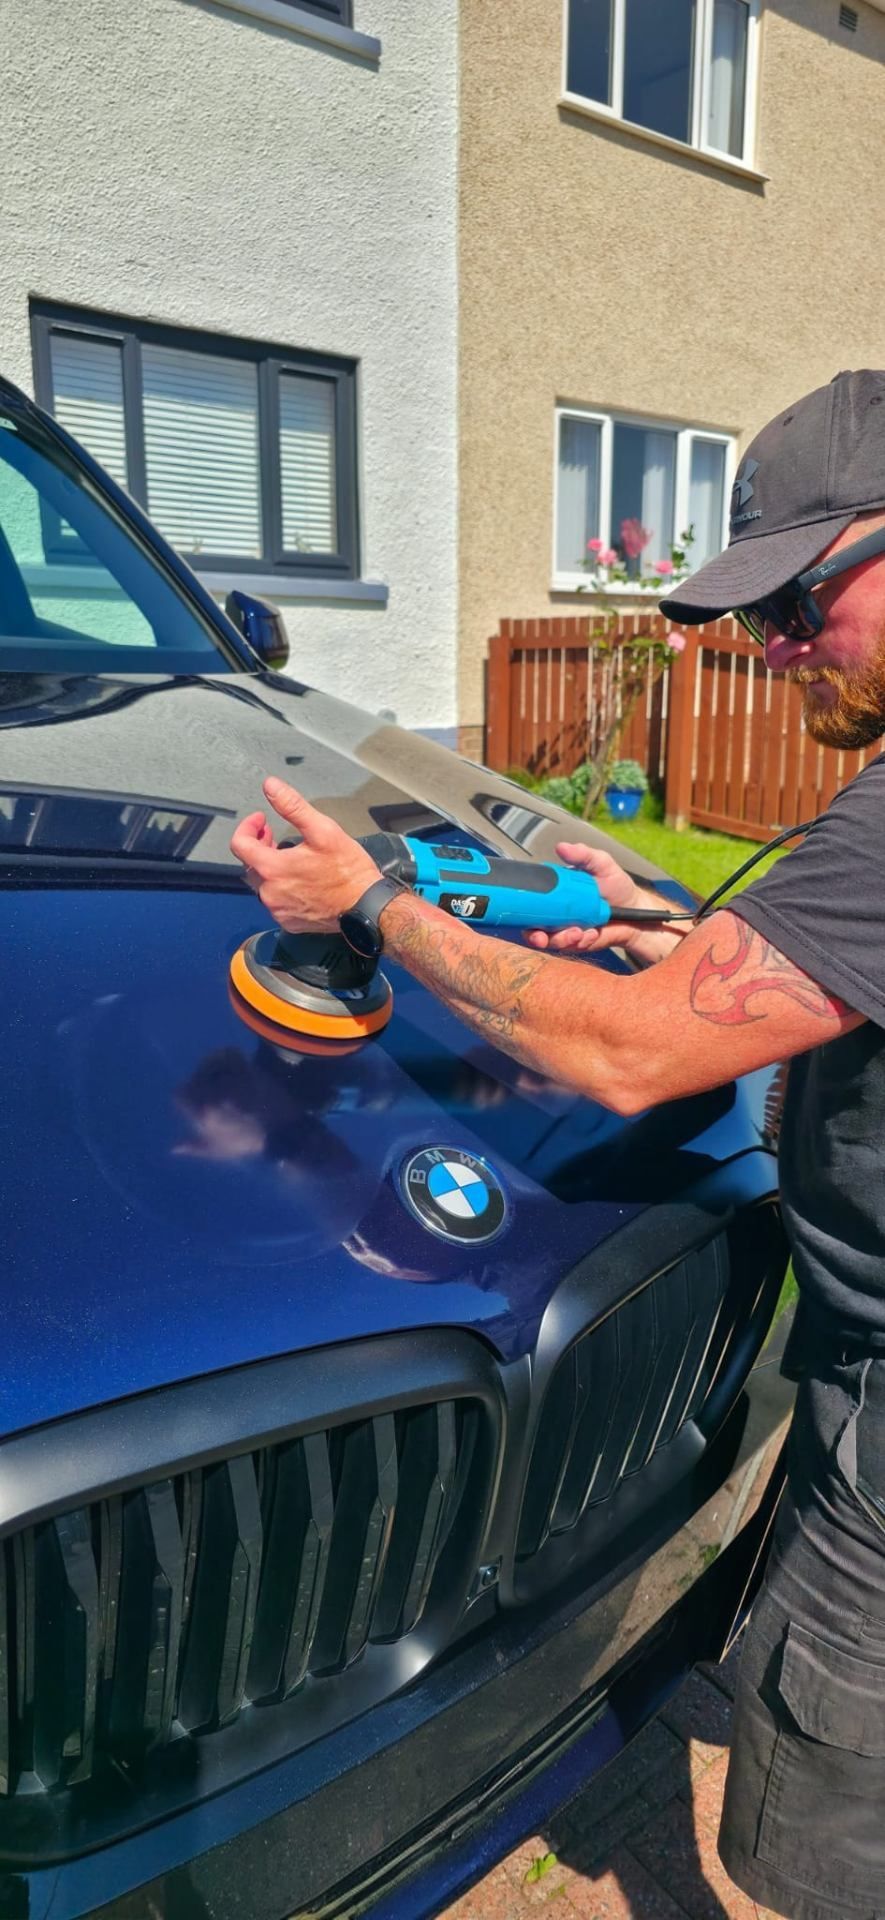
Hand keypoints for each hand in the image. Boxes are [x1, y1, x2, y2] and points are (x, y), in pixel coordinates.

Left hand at [229, 776, 380, 932]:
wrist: (366, 907)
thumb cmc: (348, 869)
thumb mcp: (322, 830)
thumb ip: (292, 806)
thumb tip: (270, 785)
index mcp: (272, 869)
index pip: (239, 845)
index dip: (247, 827)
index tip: (262, 820)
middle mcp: (269, 893)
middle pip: (250, 865)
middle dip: (259, 846)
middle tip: (273, 835)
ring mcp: (278, 910)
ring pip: (263, 885)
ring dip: (270, 868)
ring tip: (288, 857)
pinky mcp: (289, 922)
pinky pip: (276, 902)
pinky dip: (281, 888)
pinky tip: (298, 881)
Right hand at [524, 841, 678, 962]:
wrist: (636, 911)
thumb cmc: (617, 886)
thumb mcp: (602, 864)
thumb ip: (584, 855)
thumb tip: (562, 846)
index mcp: (556, 892)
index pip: (531, 901)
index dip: (523, 909)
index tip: (526, 913)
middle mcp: (556, 912)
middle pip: (532, 927)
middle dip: (535, 935)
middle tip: (542, 936)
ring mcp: (566, 929)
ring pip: (550, 941)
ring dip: (560, 939)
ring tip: (578, 933)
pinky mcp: (578, 943)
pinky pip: (571, 948)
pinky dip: (580, 942)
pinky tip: (592, 934)